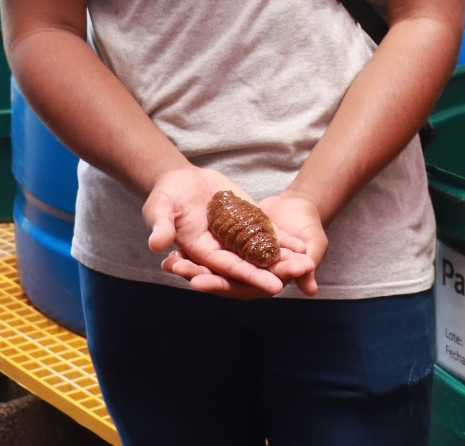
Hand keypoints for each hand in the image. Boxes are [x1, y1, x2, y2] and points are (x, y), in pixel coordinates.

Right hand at [143, 167, 315, 297]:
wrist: (180, 179)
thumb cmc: (166, 195)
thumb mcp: (160, 208)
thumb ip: (162, 225)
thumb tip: (156, 244)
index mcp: (202, 251)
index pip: (230, 268)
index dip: (252, 276)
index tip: (273, 286)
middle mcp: (222, 248)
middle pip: (251, 264)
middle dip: (274, 271)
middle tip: (299, 276)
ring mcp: (235, 236)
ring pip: (261, 252)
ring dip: (283, 259)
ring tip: (307, 265)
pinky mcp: (244, 221)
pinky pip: (265, 233)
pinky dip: (282, 240)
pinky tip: (301, 246)